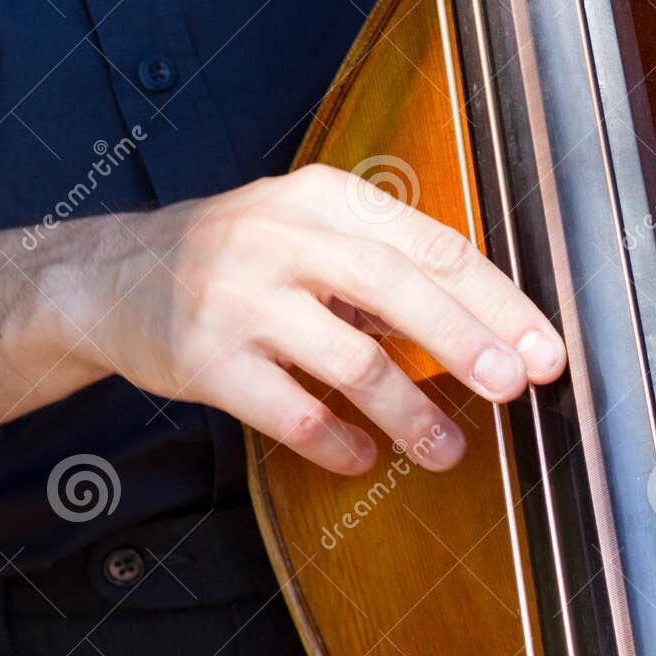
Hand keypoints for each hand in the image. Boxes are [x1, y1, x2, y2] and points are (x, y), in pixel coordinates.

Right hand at [69, 164, 566, 475]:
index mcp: (322, 198)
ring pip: (351, 362)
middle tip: (515, 389)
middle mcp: (281, 238)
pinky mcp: (206, 360)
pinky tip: (362, 457)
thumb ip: (380, 259)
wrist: (112, 279)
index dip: (497, 301)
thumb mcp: (303, 227)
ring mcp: (240, 300)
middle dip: (467, 345)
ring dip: (410, 414)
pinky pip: (292, 411)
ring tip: (447, 451)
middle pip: (398, 291)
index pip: (431, 247)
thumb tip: (484, 325)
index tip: (543, 349)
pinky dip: (337, 442)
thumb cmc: (234, 257)